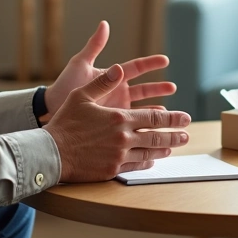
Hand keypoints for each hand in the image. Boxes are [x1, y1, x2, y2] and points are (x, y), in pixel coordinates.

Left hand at [43, 21, 175, 119]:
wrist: (51, 109)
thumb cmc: (64, 85)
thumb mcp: (80, 64)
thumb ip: (94, 45)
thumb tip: (104, 24)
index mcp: (113, 76)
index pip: (137, 67)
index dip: (151, 64)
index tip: (165, 60)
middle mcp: (118, 90)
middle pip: (144, 88)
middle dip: (159, 88)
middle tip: (172, 88)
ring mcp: (117, 107)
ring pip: (142, 106)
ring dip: (155, 108)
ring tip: (168, 111)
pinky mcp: (113, 122)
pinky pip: (132, 122)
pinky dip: (144, 124)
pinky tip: (153, 127)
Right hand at [44, 64, 190, 181]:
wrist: (51, 152)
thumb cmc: (65, 122)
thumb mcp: (82, 95)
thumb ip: (103, 82)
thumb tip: (119, 68)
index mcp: (120, 118)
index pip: (153, 117)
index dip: (172, 118)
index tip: (185, 117)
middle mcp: (123, 137)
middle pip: (156, 136)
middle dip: (175, 135)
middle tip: (187, 134)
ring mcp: (119, 155)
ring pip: (149, 153)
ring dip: (164, 149)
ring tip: (174, 147)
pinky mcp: (112, 169)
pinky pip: (135, 166)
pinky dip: (147, 162)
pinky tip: (152, 160)